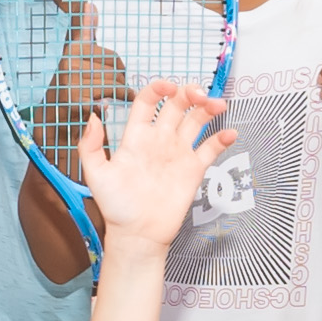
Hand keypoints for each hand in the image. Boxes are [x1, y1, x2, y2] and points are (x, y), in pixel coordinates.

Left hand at [81, 78, 221, 245]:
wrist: (138, 235)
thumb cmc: (116, 208)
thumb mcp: (96, 175)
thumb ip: (91, 146)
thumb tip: (93, 117)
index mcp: (136, 137)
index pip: (147, 102)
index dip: (157, 88)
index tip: (168, 85)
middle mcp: (159, 140)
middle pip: (176, 106)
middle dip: (188, 94)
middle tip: (199, 94)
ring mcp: (178, 153)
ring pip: (195, 121)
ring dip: (207, 109)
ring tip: (217, 105)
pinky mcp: (193, 170)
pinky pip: (210, 149)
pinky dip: (222, 139)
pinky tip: (229, 133)